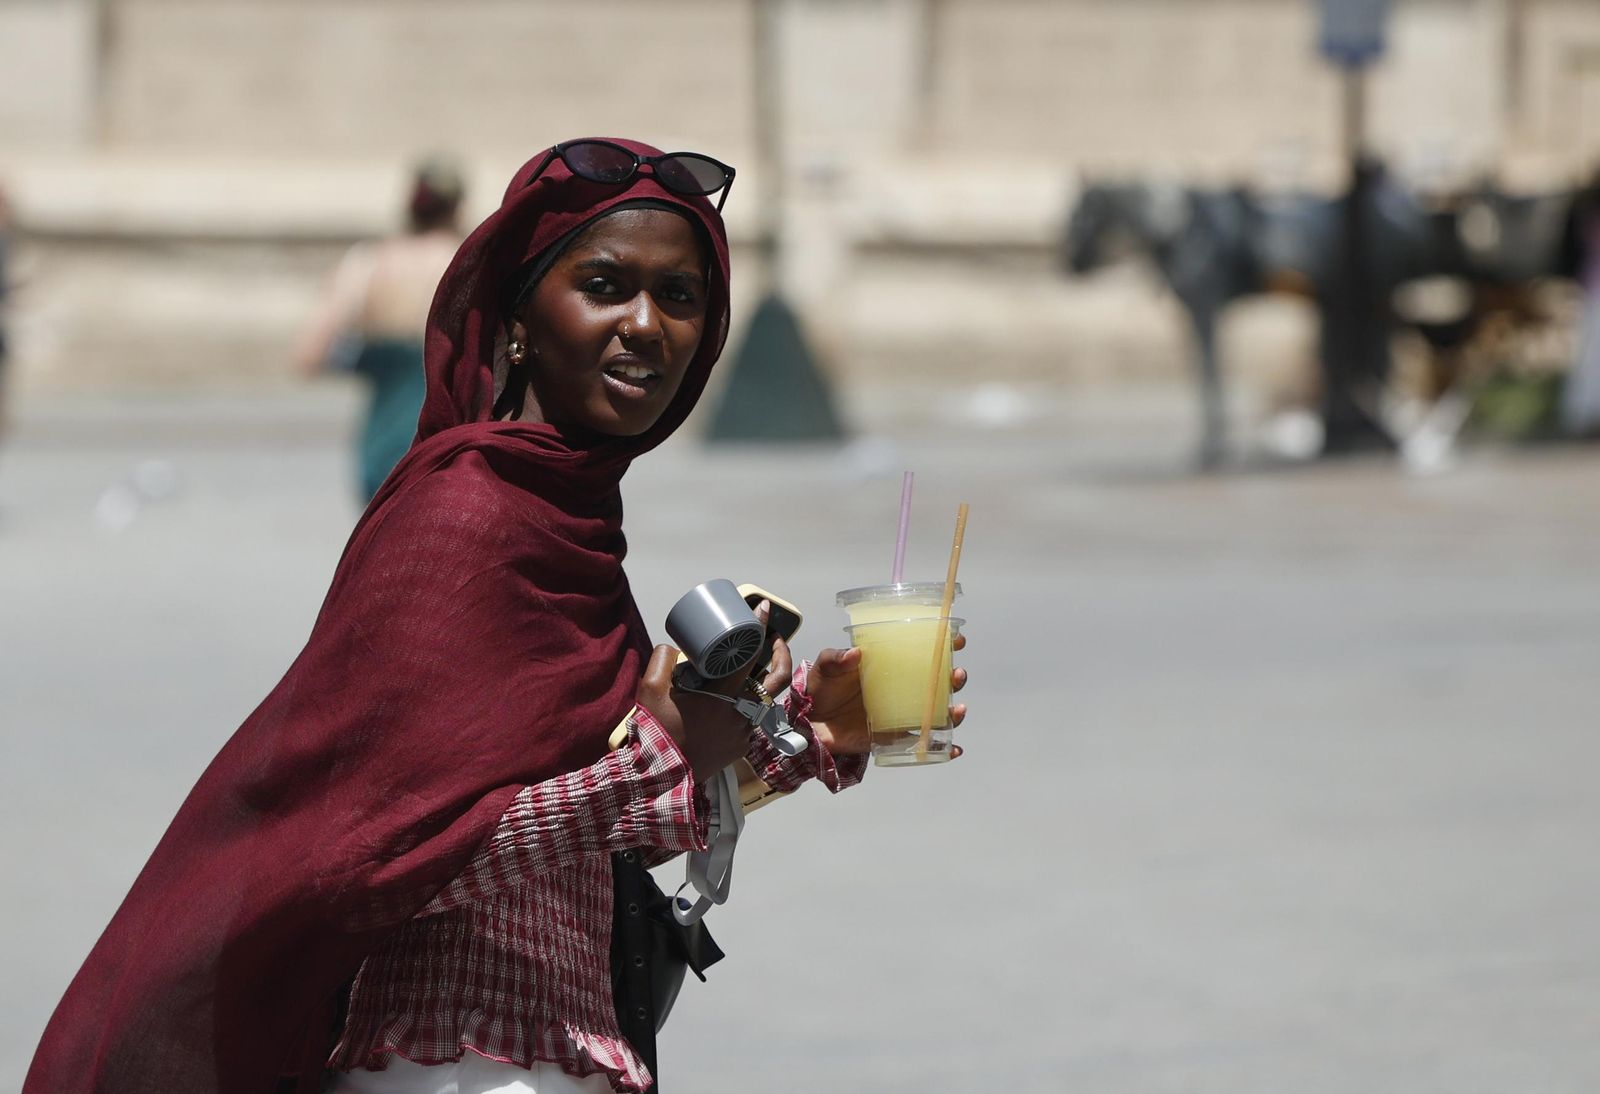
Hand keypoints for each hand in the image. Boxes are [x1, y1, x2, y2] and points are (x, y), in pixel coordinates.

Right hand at [635, 634, 794, 783]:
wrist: (662, 777)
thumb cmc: (657, 733)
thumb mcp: (650, 691)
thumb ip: (662, 661)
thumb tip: (674, 648)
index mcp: (723, 694)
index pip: (750, 654)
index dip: (759, 627)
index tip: (764, 608)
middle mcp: (741, 712)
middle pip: (777, 678)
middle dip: (781, 654)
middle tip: (773, 639)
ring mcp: (744, 732)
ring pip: (763, 701)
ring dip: (761, 682)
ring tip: (749, 669)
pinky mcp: (742, 747)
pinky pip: (751, 721)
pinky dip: (746, 707)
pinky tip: (732, 701)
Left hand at [807, 633, 967, 756]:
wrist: (807, 723)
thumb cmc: (820, 689)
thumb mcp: (825, 667)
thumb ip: (836, 659)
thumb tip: (855, 654)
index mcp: (887, 667)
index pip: (920, 653)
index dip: (941, 645)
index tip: (956, 640)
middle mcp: (899, 689)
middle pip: (936, 682)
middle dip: (953, 678)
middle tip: (956, 675)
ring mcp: (898, 714)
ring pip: (935, 712)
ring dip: (953, 712)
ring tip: (958, 709)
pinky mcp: (893, 738)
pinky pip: (921, 743)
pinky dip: (941, 748)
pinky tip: (953, 750)